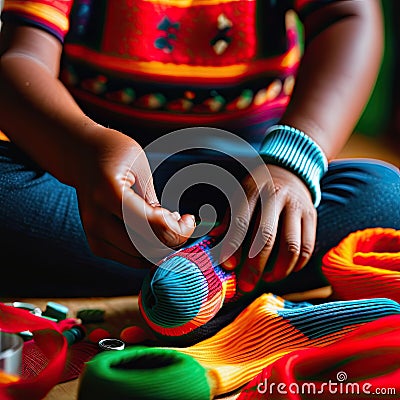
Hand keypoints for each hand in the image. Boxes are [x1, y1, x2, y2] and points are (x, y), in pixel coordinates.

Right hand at [73, 126, 195, 265]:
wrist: (81, 155)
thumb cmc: (115, 154)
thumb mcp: (140, 167)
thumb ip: (153, 201)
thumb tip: (172, 229)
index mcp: (109, 193)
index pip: (153, 227)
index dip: (179, 229)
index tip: (189, 219)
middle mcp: (97, 218)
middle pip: (148, 247)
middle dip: (173, 239)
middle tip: (181, 221)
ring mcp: (93, 234)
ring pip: (141, 258)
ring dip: (161, 245)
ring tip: (165, 222)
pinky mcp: (96, 244)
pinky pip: (131, 259)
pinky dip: (148, 250)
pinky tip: (152, 231)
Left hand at [221, 164, 316, 291]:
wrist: (289, 171)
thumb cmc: (257, 189)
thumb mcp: (238, 194)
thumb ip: (228, 217)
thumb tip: (214, 241)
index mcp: (253, 189)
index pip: (241, 221)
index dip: (233, 246)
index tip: (227, 266)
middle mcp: (276, 196)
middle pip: (266, 237)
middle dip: (255, 266)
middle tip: (245, 285)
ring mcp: (297, 206)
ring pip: (292, 246)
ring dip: (278, 270)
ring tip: (266, 279)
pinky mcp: (312, 215)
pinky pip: (307, 248)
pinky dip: (296, 266)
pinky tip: (282, 271)